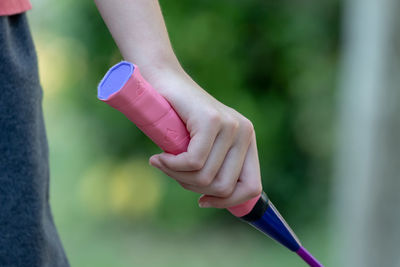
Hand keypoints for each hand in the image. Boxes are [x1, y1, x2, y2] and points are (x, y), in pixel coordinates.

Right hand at [146, 66, 261, 208]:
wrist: (162, 81)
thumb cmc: (178, 118)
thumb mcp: (202, 147)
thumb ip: (214, 167)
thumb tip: (213, 199)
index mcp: (247, 142)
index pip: (252, 187)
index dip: (226, 202)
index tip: (203, 200)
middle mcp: (245, 132)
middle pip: (224, 187)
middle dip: (194, 188)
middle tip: (174, 173)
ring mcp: (230, 125)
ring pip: (206, 177)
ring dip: (178, 176)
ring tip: (164, 162)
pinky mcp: (211, 120)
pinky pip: (193, 161)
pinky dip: (171, 165)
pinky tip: (159, 157)